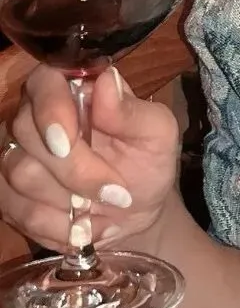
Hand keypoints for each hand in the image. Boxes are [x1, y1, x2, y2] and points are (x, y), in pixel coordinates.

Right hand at [0, 66, 181, 251]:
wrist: (133, 213)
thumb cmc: (146, 163)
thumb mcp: (156, 136)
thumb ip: (132, 110)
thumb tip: (106, 82)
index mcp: (71, 88)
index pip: (44, 82)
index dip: (51, 110)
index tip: (69, 141)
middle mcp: (34, 115)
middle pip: (27, 132)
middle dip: (75, 169)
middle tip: (115, 191)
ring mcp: (15, 154)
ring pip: (21, 173)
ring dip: (68, 199)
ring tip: (102, 206)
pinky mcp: (6, 193)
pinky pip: (17, 210)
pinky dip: (56, 225)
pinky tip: (82, 223)